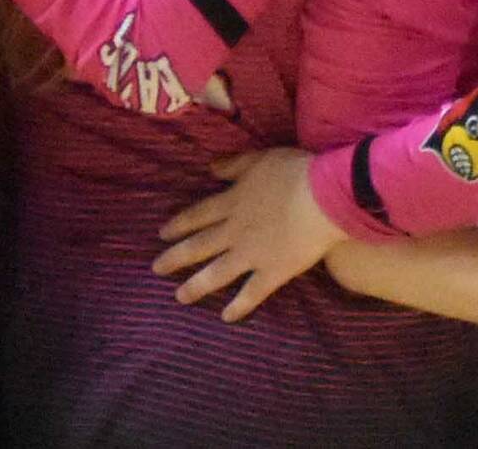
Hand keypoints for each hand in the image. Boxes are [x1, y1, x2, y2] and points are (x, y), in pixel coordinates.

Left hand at [153, 148, 344, 320]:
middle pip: (200, 246)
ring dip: (196, 286)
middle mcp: (235, 231)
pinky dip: (239, 306)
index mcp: (232, 202)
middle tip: (156, 269)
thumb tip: (210, 167)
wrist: (321, 198)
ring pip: (217, 273)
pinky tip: (226, 317)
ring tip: (180, 297)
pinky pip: (252, 293)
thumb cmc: (294, 173)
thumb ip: (234, 165)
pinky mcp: (273, 272)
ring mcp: (251, 255)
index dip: (179, 224)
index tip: (162, 234)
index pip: (198, 215)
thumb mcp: (260, 160)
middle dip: (176, 258)